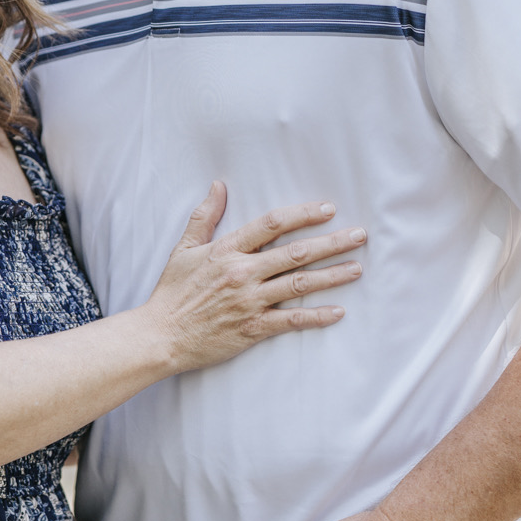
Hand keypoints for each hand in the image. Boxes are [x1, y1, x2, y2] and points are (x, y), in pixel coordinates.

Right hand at [144, 182, 363, 374]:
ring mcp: (250, 301)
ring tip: (357, 268)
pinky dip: (316, 317)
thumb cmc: (172, 292)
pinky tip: (338, 311)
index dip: (302, 214)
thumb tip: (218, 185)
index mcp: (227, 250)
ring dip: (332, 276)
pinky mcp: (253, 328)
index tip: (327, 209)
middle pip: (295, 253)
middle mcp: (242, 273)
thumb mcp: (184, 249)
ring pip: (299, 284)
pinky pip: (291, 321)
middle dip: (331, 243)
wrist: (161, 335)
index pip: (271, 225)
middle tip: (359, 235)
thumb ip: (205, 216)